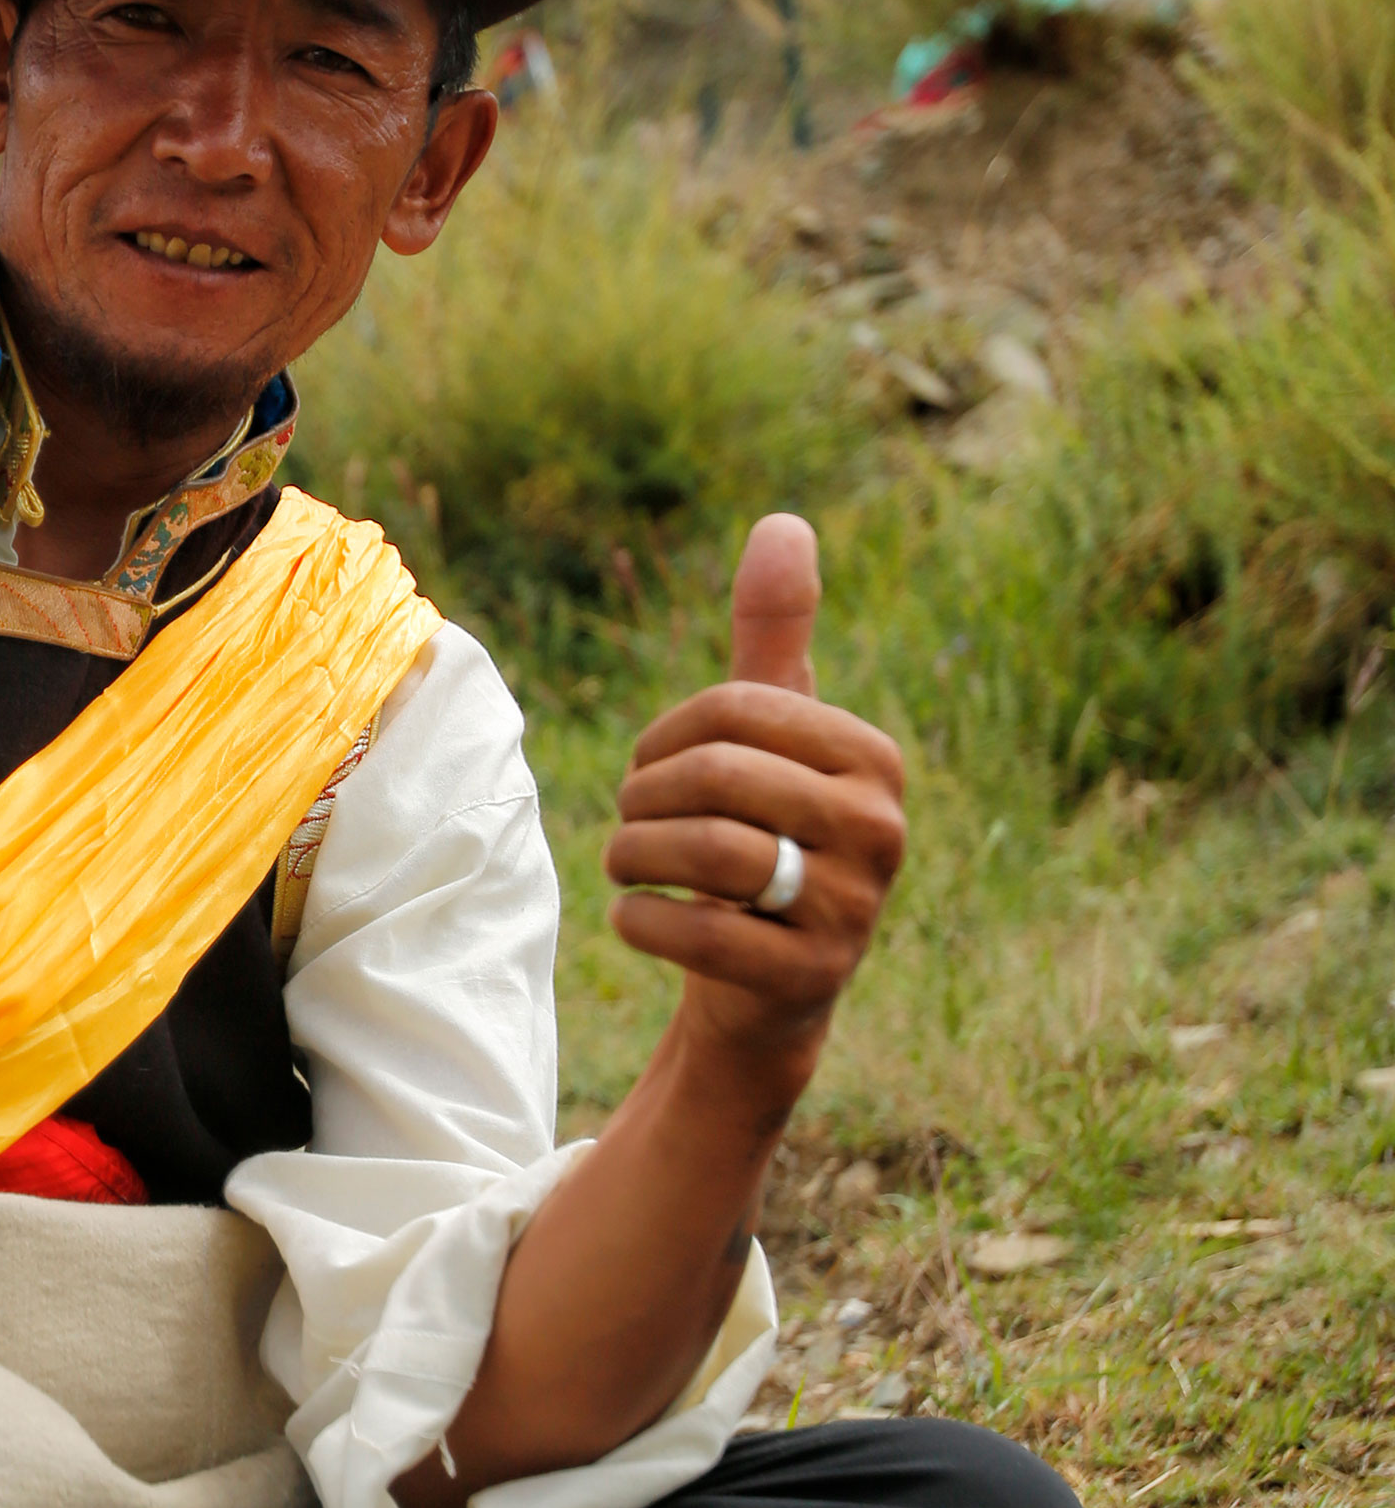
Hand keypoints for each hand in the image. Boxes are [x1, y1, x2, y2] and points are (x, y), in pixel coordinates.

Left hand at [602, 514, 904, 1072]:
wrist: (768, 983)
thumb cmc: (764, 833)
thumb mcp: (772, 737)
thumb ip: (774, 635)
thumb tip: (784, 524)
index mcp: (873, 759)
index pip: (734, 710)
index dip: (661, 736)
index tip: (645, 767)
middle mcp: (881, 830)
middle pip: (718, 778)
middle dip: (642, 798)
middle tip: (626, 821)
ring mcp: (854, 910)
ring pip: (709, 854)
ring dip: (633, 854)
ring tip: (624, 862)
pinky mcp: (809, 979)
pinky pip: (700, 934)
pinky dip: (641, 920)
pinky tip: (636, 916)